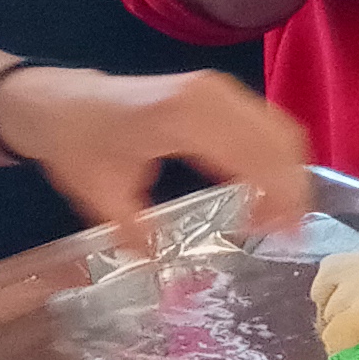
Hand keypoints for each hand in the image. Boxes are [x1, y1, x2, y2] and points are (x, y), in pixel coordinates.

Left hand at [0, 64, 312, 243]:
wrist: (65, 102)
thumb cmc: (80, 146)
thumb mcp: (99, 194)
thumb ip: (133, 230)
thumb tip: (162, 270)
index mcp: (181, 116)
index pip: (249, 153)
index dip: (275, 194)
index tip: (284, 235)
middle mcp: (211, 95)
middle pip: (277, 139)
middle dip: (293, 188)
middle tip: (290, 235)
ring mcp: (221, 89)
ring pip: (280, 130)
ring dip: (290, 173)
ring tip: (282, 219)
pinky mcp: (224, 94)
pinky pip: (268, 124)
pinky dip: (278, 158)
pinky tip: (269, 192)